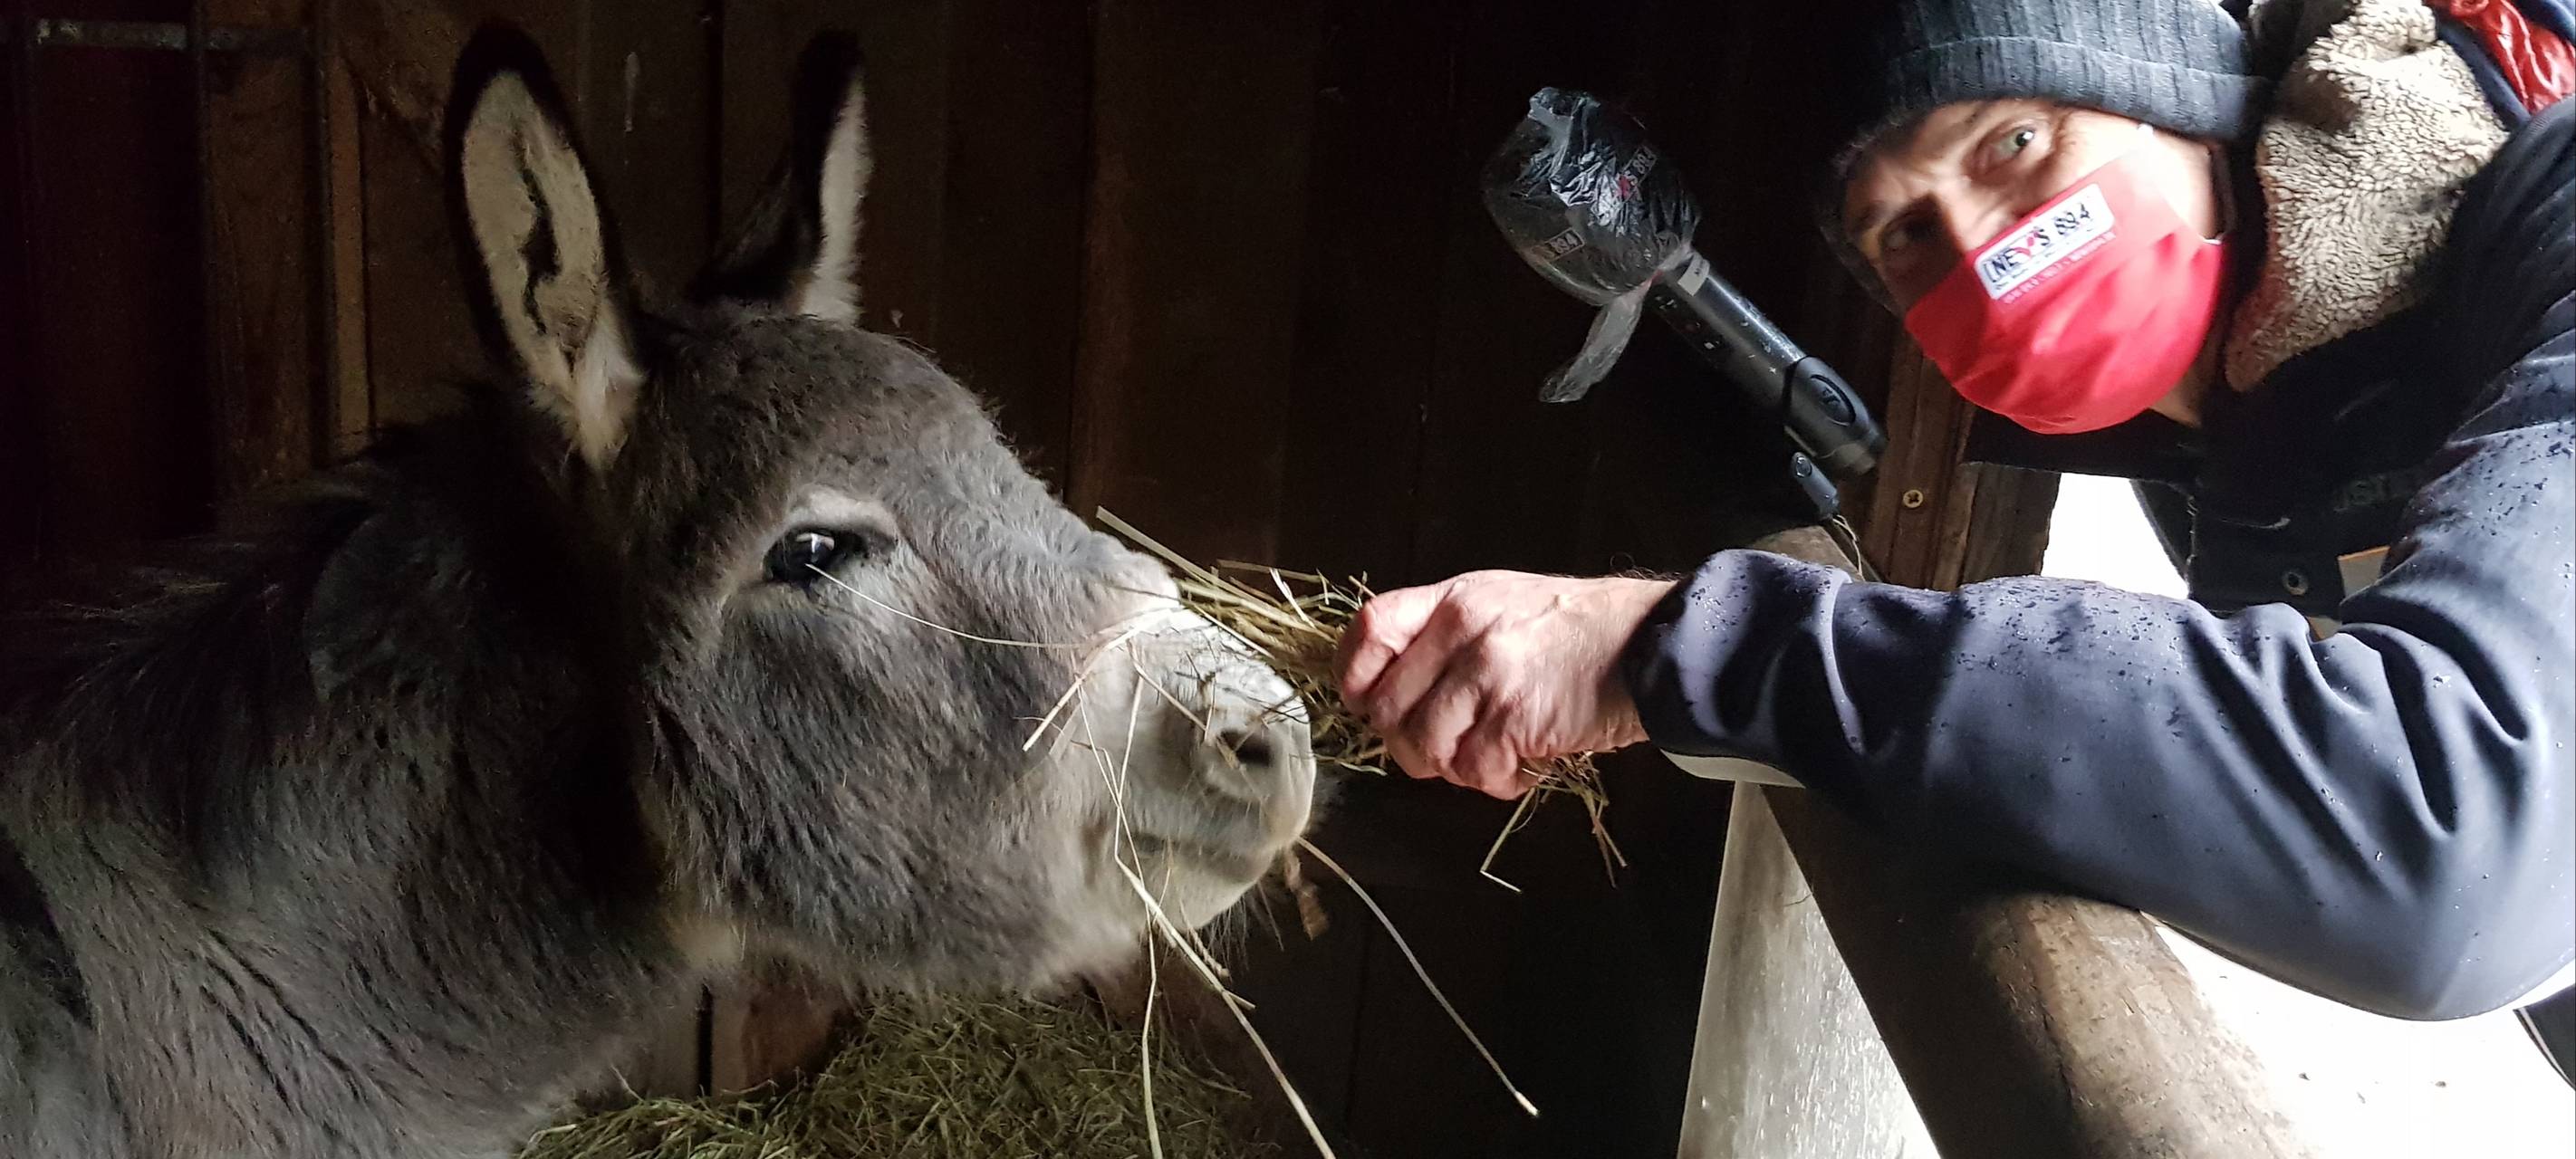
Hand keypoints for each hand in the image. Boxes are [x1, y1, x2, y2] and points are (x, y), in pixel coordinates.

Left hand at [1334, 571, 1673, 798]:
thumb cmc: (1580, 631)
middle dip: (1409, 742)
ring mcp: (1486, 675)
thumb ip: (1448, 635)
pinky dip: (1495, 781)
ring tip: (1490, 758)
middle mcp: (1461, 632)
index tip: (1368, 702)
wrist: (1650, 645)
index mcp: (1453, 600)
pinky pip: (1473, 769)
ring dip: (1453, 767)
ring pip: (1422, 747)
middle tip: (1449, 746)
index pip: (1370, 628)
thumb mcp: (1503, 604)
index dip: (1354, 675)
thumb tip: (1396, 687)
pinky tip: (1523, 766)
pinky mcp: (1514, 718)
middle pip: (1385, 706)